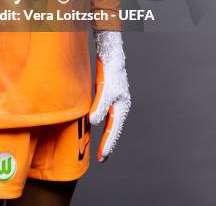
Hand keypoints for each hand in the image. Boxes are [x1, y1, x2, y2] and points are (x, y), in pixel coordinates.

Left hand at [89, 30, 130, 162]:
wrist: (111, 57)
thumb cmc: (111, 73)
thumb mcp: (105, 90)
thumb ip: (99, 106)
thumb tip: (94, 123)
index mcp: (122, 107)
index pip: (113, 130)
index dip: (108, 144)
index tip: (102, 157)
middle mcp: (120, 106)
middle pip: (113, 129)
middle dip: (107, 143)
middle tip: (102, 158)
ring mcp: (115, 102)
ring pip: (110, 123)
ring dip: (104, 135)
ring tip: (100, 148)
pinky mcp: (108, 96)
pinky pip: (105, 115)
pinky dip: (102, 123)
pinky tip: (96, 127)